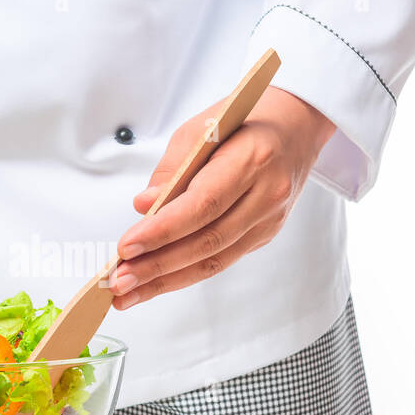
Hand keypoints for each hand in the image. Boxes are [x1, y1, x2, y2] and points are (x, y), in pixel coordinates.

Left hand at [108, 87, 334, 309]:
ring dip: (166, 281)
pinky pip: (221, 261)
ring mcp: (269, 220)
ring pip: (214, 261)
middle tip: (118, 282)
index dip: (162, 231)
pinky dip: (185, 274)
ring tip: (128, 293)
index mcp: (252, 159)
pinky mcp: (264, 235)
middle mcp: (267, 195)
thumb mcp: (200, 128)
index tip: (127, 247)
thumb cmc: (243, 121)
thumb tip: (143, 207)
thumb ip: (170, 170)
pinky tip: (156, 282)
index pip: (202, 205)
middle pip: (207, 242)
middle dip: (157, 266)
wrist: (296, 125)